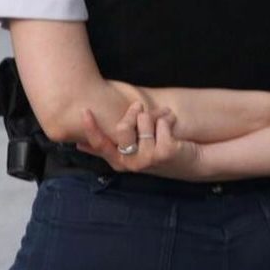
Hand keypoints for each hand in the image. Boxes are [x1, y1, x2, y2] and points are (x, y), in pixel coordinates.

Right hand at [78, 103, 203, 180]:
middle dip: (132, 111)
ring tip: (163, 118)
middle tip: (139, 106)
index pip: (100, 144)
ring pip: (143, 120)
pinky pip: (161, 122)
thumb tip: (78, 145)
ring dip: (155, 114)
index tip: (85, 111)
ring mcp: (148, 159)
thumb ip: (106, 147)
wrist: (191, 162)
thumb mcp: (131, 152)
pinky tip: (172, 124)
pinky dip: (168, 118)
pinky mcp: (165, 152)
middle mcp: (132, 163)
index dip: (91, 128)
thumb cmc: (157, 152)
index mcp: (119, 161)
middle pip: (122, 127)